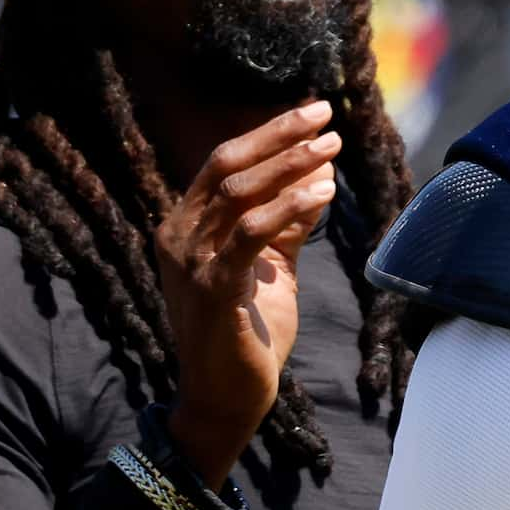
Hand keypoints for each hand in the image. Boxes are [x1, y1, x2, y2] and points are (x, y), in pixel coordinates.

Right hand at [155, 100, 338, 487]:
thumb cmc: (247, 330)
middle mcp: (177, 237)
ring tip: (332, 148)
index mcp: (185, 226)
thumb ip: (287, 222)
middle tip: (325, 114)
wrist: (226, 397)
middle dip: (278, 134)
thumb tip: (318, 173)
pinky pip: (251, 235)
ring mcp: (190, 263)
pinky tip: (323, 192)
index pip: (223, 163)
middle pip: (227, 166)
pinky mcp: (212, 290)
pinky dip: (289, 207)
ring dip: (290, 165)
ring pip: (240, 194)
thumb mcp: (269, 266)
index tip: (312, 112)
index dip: (268, 133)